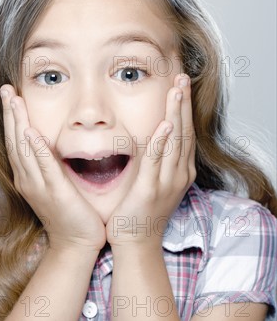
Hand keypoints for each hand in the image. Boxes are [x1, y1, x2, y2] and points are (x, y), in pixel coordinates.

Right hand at [0, 85, 106, 252]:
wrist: (76, 245)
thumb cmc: (69, 215)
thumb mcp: (55, 185)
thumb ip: (50, 165)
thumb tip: (49, 144)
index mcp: (28, 176)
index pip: (16, 140)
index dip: (12, 117)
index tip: (10, 96)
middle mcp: (28, 179)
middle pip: (15, 139)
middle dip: (10, 112)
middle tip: (7, 89)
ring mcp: (39, 186)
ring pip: (25, 148)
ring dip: (18, 122)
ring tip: (14, 100)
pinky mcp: (55, 192)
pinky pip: (44, 166)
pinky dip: (36, 148)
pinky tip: (31, 131)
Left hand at [106, 73, 196, 250]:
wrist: (136, 242)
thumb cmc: (142, 211)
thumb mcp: (156, 181)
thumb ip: (157, 159)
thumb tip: (155, 135)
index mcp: (180, 170)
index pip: (185, 132)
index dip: (184, 108)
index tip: (182, 86)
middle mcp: (178, 174)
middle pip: (184, 131)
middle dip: (184, 103)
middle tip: (184, 78)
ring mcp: (166, 182)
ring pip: (174, 141)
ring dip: (176, 114)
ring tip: (178, 90)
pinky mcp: (149, 189)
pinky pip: (156, 161)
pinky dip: (162, 142)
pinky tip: (166, 124)